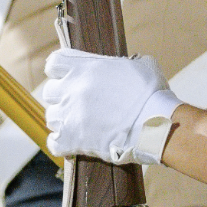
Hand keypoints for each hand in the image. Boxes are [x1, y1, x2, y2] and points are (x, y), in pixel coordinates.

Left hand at [41, 49, 179, 166]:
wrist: (156, 123)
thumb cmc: (152, 93)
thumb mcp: (141, 64)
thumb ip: (125, 63)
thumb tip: (129, 64)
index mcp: (85, 67)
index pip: (54, 63)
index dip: (58, 71)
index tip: (66, 77)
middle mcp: (73, 88)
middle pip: (50, 91)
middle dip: (61, 97)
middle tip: (76, 103)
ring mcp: (70, 115)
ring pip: (51, 117)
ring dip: (62, 120)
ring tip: (77, 124)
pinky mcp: (72, 140)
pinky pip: (53, 143)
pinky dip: (60, 144)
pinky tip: (71, 143)